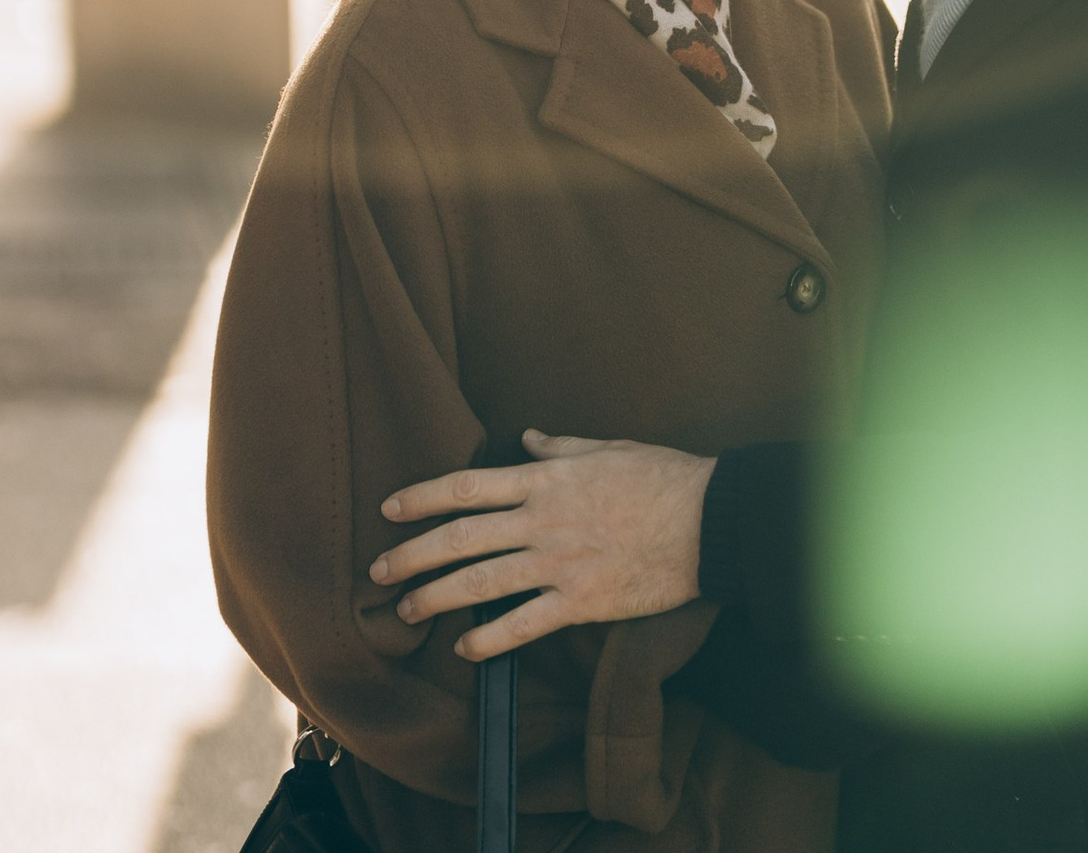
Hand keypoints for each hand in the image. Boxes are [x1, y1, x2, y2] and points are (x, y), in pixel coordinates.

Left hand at [368, 430, 717, 658]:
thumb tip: (527, 437)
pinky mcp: (581, 602)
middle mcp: (543, 521)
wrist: (708, 520)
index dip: (423, 497)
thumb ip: (559, 447)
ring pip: (481, 583)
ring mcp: (559, 563)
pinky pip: (523, 625)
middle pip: (462, 537)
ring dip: (436, 596)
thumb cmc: (662, 477)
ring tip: (406, 608)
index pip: (469, 486)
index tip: (391, 508)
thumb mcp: (607, 448)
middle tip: (379, 569)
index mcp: (547, 480)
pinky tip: (465, 649)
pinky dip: (489, 640)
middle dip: (414, 554)